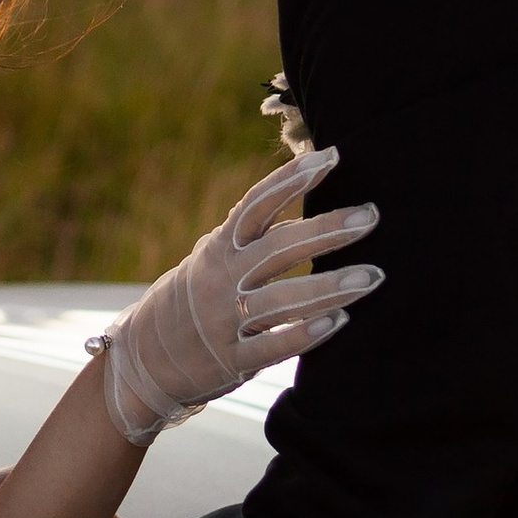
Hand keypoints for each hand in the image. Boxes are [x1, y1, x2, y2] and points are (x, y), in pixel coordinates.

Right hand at [96, 146, 382, 444]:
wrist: (144, 360)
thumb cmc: (193, 299)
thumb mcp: (212, 259)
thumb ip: (252, 237)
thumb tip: (300, 205)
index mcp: (219, 248)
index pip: (257, 204)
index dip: (292, 178)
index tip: (332, 156)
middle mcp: (220, 279)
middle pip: (277, 247)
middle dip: (326, 230)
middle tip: (370, 216)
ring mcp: (224, 321)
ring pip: (281, 299)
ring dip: (330, 286)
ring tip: (373, 276)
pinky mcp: (231, 360)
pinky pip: (271, 347)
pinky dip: (304, 334)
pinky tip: (338, 322)